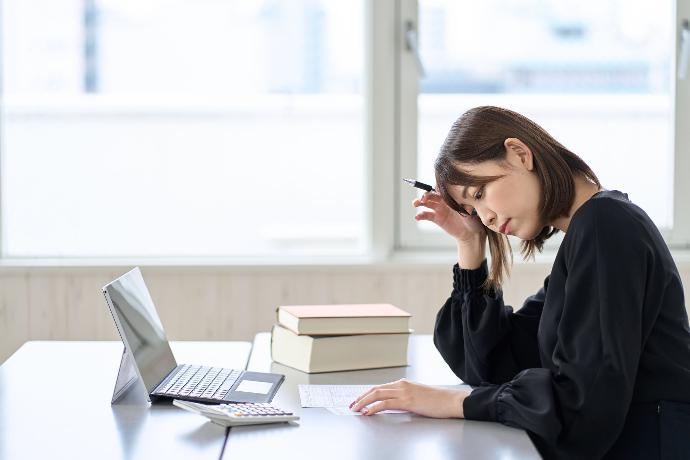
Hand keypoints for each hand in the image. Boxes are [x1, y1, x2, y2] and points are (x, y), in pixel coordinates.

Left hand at [349, 378, 470, 417]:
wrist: (451, 400)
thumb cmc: (438, 401)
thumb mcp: (417, 397)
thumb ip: (404, 399)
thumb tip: (393, 406)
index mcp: (403, 383)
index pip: (380, 387)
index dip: (367, 394)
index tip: (359, 400)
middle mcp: (401, 385)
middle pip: (375, 389)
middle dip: (361, 397)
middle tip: (352, 405)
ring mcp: (403, 391)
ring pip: (377, 394)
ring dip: (363, 401)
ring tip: (356, 408)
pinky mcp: (407, 401)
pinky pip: (385, 403)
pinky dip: (374, 407)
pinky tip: (368, 412)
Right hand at [414, 191, 484, 242]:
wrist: (471, 232)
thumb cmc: (472, 217)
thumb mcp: (469, 207)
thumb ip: (462, 200)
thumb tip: (460, 193)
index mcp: (451, 196)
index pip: (440, 188)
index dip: (435, 187)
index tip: (433, 189)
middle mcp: (443, 201)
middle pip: (431, 195)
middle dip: (425, 195)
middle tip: (423, 198)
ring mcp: (439, 209)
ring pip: (426, 203)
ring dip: (419, 202)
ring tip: (415, 204)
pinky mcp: (436, 218)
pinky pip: (426, 215)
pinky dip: (421, 215)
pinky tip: (417, 217)